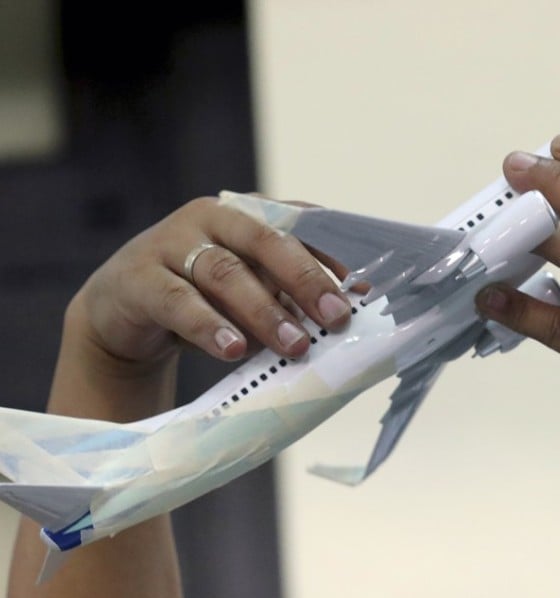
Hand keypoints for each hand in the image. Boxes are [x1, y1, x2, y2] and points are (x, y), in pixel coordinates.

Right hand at [72, 195, 351, 373]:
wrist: (123, 314)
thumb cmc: (204, 299)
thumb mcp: (252, 293)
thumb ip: (292, 297)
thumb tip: (348, 314)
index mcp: (250, 214)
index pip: (300, 223)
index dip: (334, 253)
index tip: (366, 288)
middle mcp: (214, 218)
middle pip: (267, 241)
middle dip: (307, 280)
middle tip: (337, 317)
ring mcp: (172, 243)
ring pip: (226, 272)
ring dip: (265, 311)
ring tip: (296, 345)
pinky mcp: (138, 278)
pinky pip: (178, 301)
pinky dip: (208, 326)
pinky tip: (233, 349)